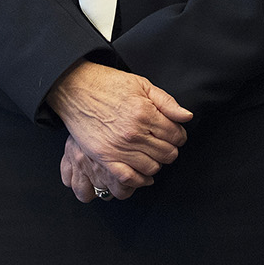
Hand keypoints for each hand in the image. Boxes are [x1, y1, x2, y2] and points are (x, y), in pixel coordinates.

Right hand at [46, 62, 190, 193]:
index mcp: (145, 113)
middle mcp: (133, 133)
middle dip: (170, 149)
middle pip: (167, 153)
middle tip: (163, 143)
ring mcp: (118, 147)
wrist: (76, 88)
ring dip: (156, 163)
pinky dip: (140, 180)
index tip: (174, 134)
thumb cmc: (109, 84)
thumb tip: (187, 117)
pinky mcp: (104, 157)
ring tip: (151, 154)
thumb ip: (167, 102)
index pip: (176, 135)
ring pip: (152, 167)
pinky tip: (143, 174)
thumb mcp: (143, 85)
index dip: (179, 136)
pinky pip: (128, 178)